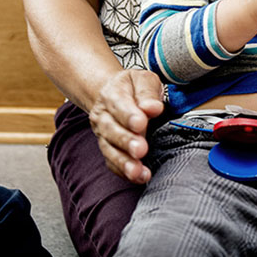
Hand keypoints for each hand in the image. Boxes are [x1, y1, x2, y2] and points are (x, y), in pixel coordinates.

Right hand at [88, 68, 164, 183]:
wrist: (113, 93)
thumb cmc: (133, 88)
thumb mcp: (143, 80)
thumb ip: (148, 92)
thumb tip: (153, 108)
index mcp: (113, 93)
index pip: (119, 104)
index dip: (129, 115)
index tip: (141, 123)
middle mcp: (103, 115)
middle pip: (111, 130)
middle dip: (126, 141)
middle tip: (141, 149)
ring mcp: (103, 134)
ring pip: (109, 149)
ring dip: (123, 162)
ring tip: (137, 171)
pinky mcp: (108, 148)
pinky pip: (111, 162)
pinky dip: (123, 171)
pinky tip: (138, 177)